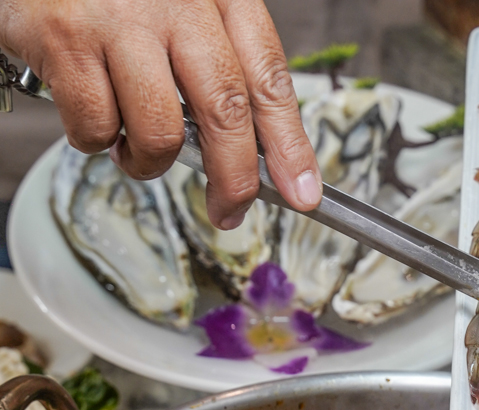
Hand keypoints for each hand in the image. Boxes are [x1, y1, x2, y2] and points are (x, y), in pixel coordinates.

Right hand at [0, 0, 321, 227]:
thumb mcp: (186, 15)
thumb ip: (221, 71)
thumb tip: (256, 157)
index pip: (270, 79)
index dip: (291, 145)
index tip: (303, 194)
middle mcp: (178, 1)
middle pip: (227, 111)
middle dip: (235, 179)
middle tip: (230, 212)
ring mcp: (120, 18)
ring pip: (161, 131)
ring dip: (149, 163)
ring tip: (135, 150)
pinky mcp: (67, 38)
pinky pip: (97, 126)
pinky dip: (96, 141)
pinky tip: (95, 117)